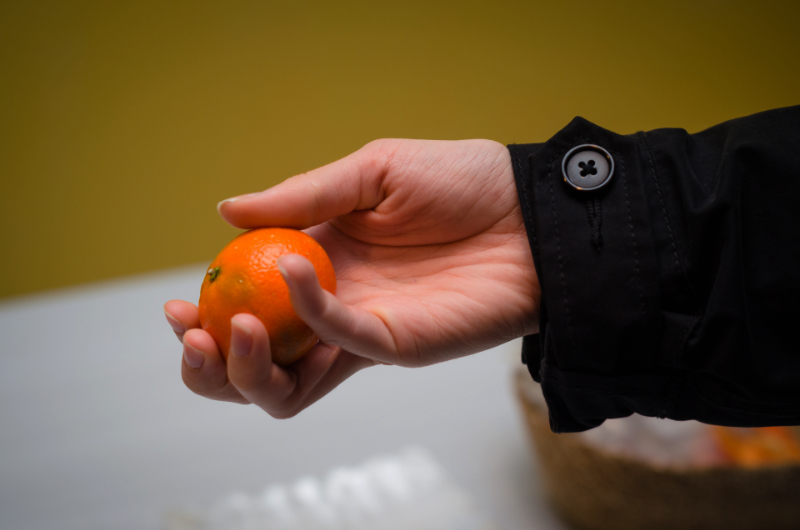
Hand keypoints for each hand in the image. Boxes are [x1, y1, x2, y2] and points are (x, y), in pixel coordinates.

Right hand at [164, 139, 539, 417]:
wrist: (529, 210)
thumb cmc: (460, 182)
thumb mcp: (371, 172)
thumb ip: (303, 195)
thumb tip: (225, 210)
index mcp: (319, 265)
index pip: (247, 307)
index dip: (208, 312)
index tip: (179, 302)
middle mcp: (332, 308)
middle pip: (256, 362)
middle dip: (209, 362)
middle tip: (190, 330)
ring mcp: (363, 332)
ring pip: (288, 386)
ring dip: (244, 370)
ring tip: (225, 328)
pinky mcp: (398, 344)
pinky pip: (339, 343)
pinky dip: (310, 315)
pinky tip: (297, 270)